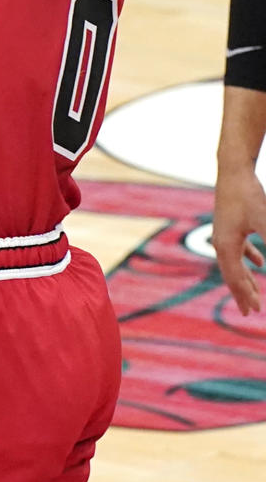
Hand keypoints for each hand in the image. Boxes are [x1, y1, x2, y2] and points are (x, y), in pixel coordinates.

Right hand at [213, 165, 265, 313]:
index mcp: (225, 245)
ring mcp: (223, 232)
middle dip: (242, 292)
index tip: (254, 312)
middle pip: (230, 273)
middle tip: (250, 312)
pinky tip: (260, 262)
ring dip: (244, 278)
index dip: (244, 295)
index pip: (234, 278)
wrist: (233, 169)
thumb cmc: (249, 195)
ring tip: (254, 293)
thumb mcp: (265, 222)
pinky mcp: (229, 223)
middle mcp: (220, 241)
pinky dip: (248, 258)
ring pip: (233, 262)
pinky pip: (237, 248)